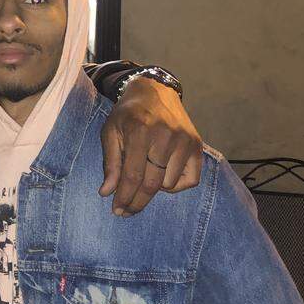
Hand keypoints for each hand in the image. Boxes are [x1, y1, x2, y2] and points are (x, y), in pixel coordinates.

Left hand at [100, 77, 203, 216]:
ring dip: (154, 189)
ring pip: (169, 184)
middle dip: (137, 202)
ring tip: (144, 177)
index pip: (133, 175)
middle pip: (152, 183)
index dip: (124, 196)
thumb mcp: (110, 132)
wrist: (154, 91)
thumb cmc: (128, 114)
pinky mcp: (197, 145)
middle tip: (126, 212)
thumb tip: (107, 192)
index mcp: (139, 131)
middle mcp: (165, 136)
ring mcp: (184, 140)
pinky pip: (190, 180)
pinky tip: (163, 175)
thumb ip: (110, 163)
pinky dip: (176, 185)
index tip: (117, 210)